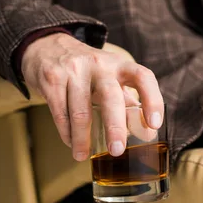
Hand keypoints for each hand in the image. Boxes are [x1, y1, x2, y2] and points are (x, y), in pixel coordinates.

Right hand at [21, 33, 163, 160]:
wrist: (48, 47)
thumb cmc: (87, 71)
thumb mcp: (110, 78)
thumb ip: (127, 103)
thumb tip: (147, 134)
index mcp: (119, 64)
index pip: (143, 77)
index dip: (152, 99)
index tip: (154, 124)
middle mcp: (99, 63)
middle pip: (110, 95)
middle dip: (115, 126)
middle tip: (117, 150)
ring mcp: (74, 69)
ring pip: (81, 110)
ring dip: (82, 138)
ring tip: (83, 156)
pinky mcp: (52, 78)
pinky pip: (60, 112)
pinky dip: (66, 132)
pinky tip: (70, 142)